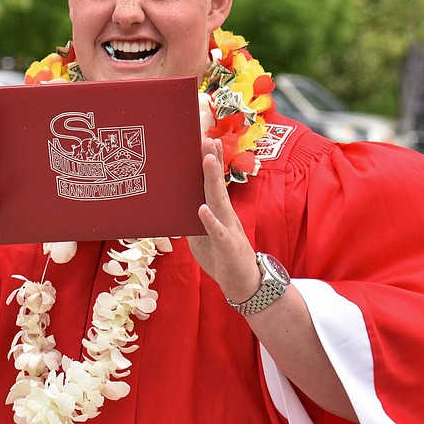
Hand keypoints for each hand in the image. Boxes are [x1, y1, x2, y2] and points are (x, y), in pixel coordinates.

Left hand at [187, 137, 260, 302]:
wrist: (245, 285)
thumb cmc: (222, 258)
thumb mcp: (202, 237)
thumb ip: (193, 221)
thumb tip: (178, 207)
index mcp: (219, 212)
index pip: (214, 183)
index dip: (210, 162)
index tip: (205, 140)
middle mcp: (226, 216)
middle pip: (217, 185)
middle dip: (212, 161)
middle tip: (206, 138)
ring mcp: (228, 229)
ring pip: (218, 201)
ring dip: (212, 180)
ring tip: (207, 160)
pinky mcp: (227, 247)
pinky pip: (217, 232)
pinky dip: (210, 220)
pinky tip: (202, 209)